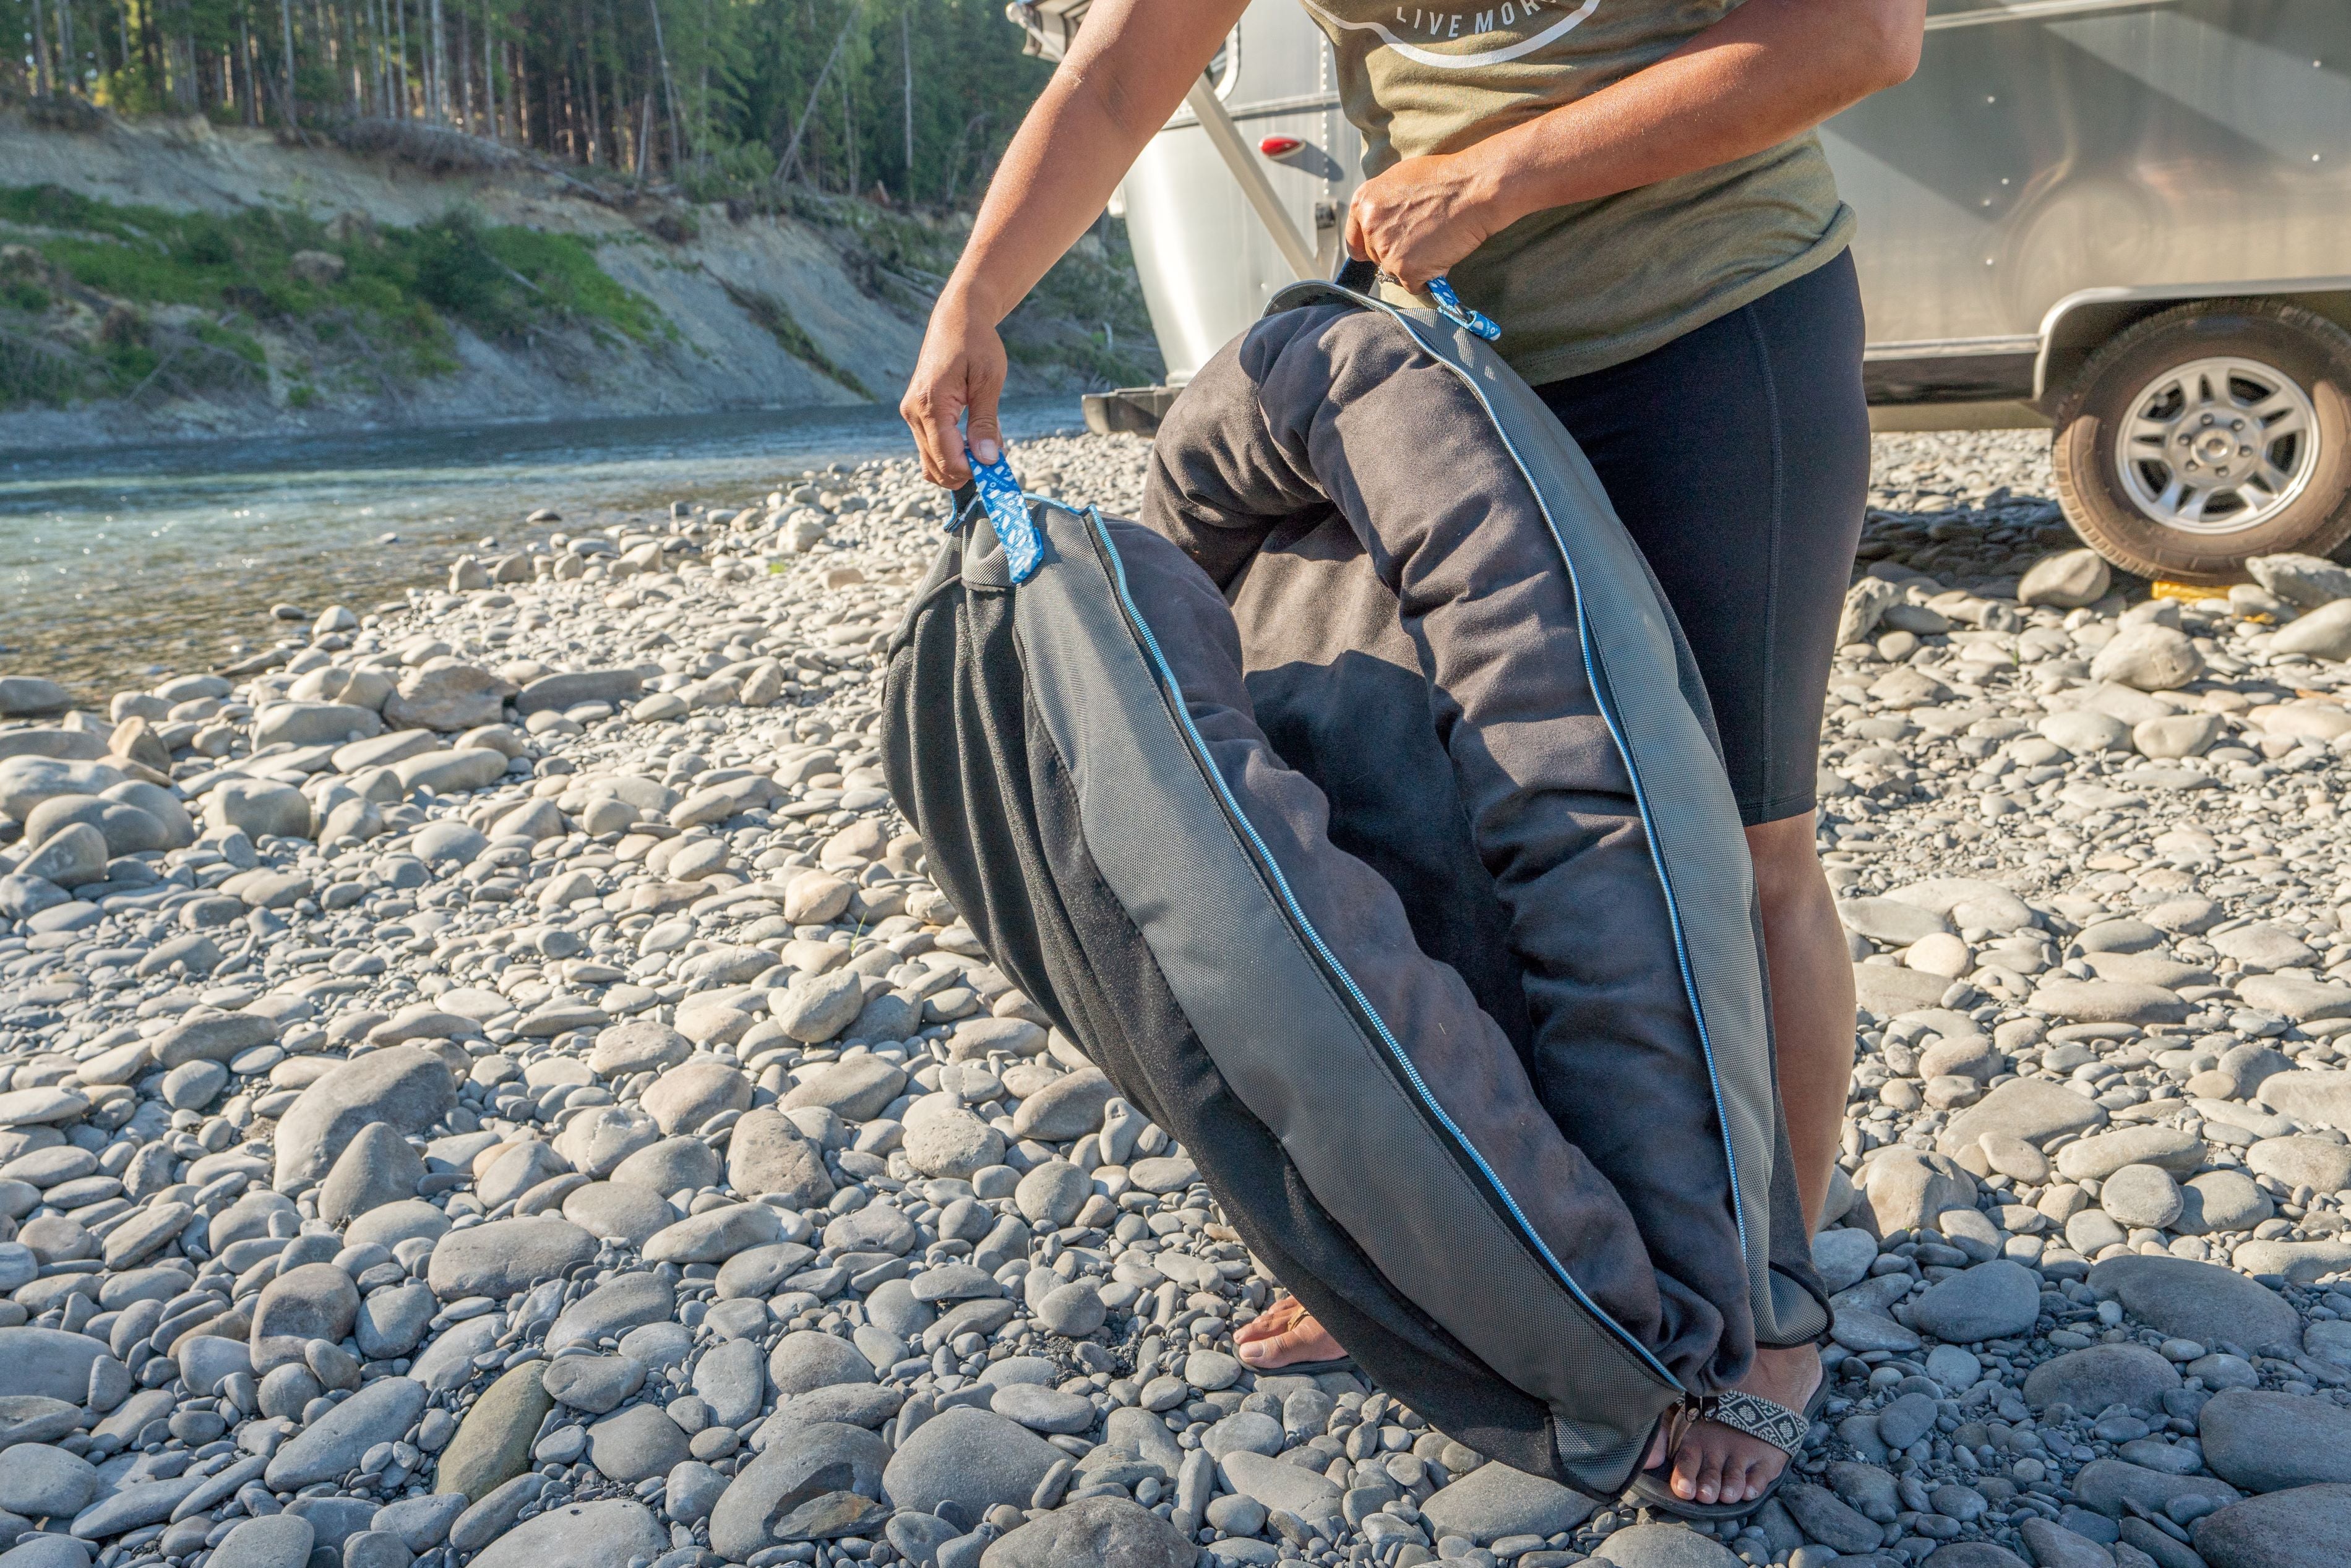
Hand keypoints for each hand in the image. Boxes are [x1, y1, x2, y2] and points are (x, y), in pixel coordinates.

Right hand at [901, 289, 1008, 488]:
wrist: (956, 318)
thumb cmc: (976, 343)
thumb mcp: (989, 380)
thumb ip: (986, 422)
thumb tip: (988, 460)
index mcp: (931, 405)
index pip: (948, 459)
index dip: (975, 471)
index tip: (1000, 469)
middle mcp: (913, 413)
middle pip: (936, 468)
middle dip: (967, 473)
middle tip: (996, 461)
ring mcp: (911, 415)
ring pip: (930, 463)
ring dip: (959, 466)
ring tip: (987, 447)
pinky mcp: (915, 414)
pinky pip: (930, 448)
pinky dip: (952, 454)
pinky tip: (974, 441)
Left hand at [1345, 151, 1508, 289]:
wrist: (1472, 188)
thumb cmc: (1444, 178)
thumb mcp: (1400, 180)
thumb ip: (1383, 204)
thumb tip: (1380, 221)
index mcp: (1363, 203)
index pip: (1356, 241)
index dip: (1373, 247)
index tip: (1388, 249)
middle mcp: (1369, 227)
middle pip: (1377, 258)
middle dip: (1398, 253)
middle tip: (1425, 238)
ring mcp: (1387, 250)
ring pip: (1395, 273)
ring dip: (1414, 266)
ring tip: (1436, 243)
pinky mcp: (1405, 269)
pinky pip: (1414, 285)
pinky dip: (1428, 278)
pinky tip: (1442, 256)